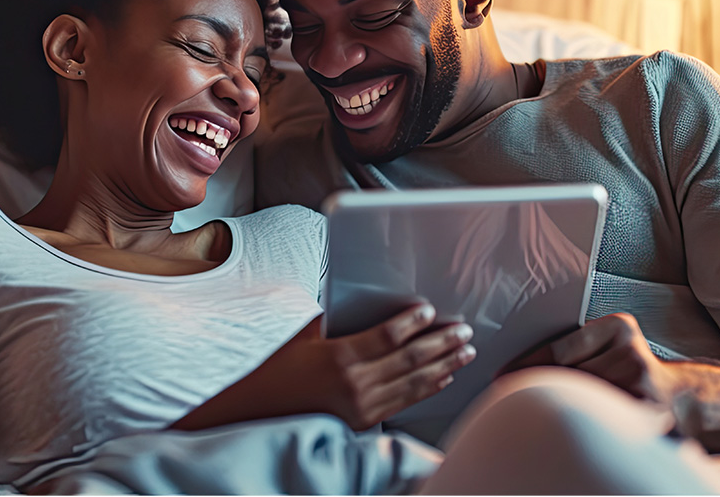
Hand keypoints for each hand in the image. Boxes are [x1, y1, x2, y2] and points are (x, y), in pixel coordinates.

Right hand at [290, 304, 476, 429]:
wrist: (255, 413)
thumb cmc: (275, 372)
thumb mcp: (301, 338)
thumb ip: (330, 318)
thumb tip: (351, 297)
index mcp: (339, 356)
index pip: (388, 336)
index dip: (413, 323)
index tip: (430, 311)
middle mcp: (354, 384)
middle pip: (409, 360)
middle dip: (441, 344)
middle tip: (463, 332)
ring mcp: (360, 407)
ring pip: (412, 383)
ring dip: (443, 366)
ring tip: (464, 353)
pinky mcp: (361, 423)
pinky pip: (403, 403)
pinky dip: (426, 389)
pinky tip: (442, 378)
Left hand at [506, 313, 677, 405]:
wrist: (684, 398)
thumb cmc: (632, 372)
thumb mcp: (610, 347)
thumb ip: (578, 350)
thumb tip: (517, 368)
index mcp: (619, 327)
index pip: (559, 350)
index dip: (526, 366)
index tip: (500, 376)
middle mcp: (630, 352)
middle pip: (568, 376)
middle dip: (545, 389)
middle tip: (513, 397)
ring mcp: (639, 383)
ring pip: (582, 397)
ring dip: (572, 406)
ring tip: (569, 411)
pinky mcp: (645, 411)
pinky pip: (600, 416)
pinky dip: (588, 421)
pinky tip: (587, 423)